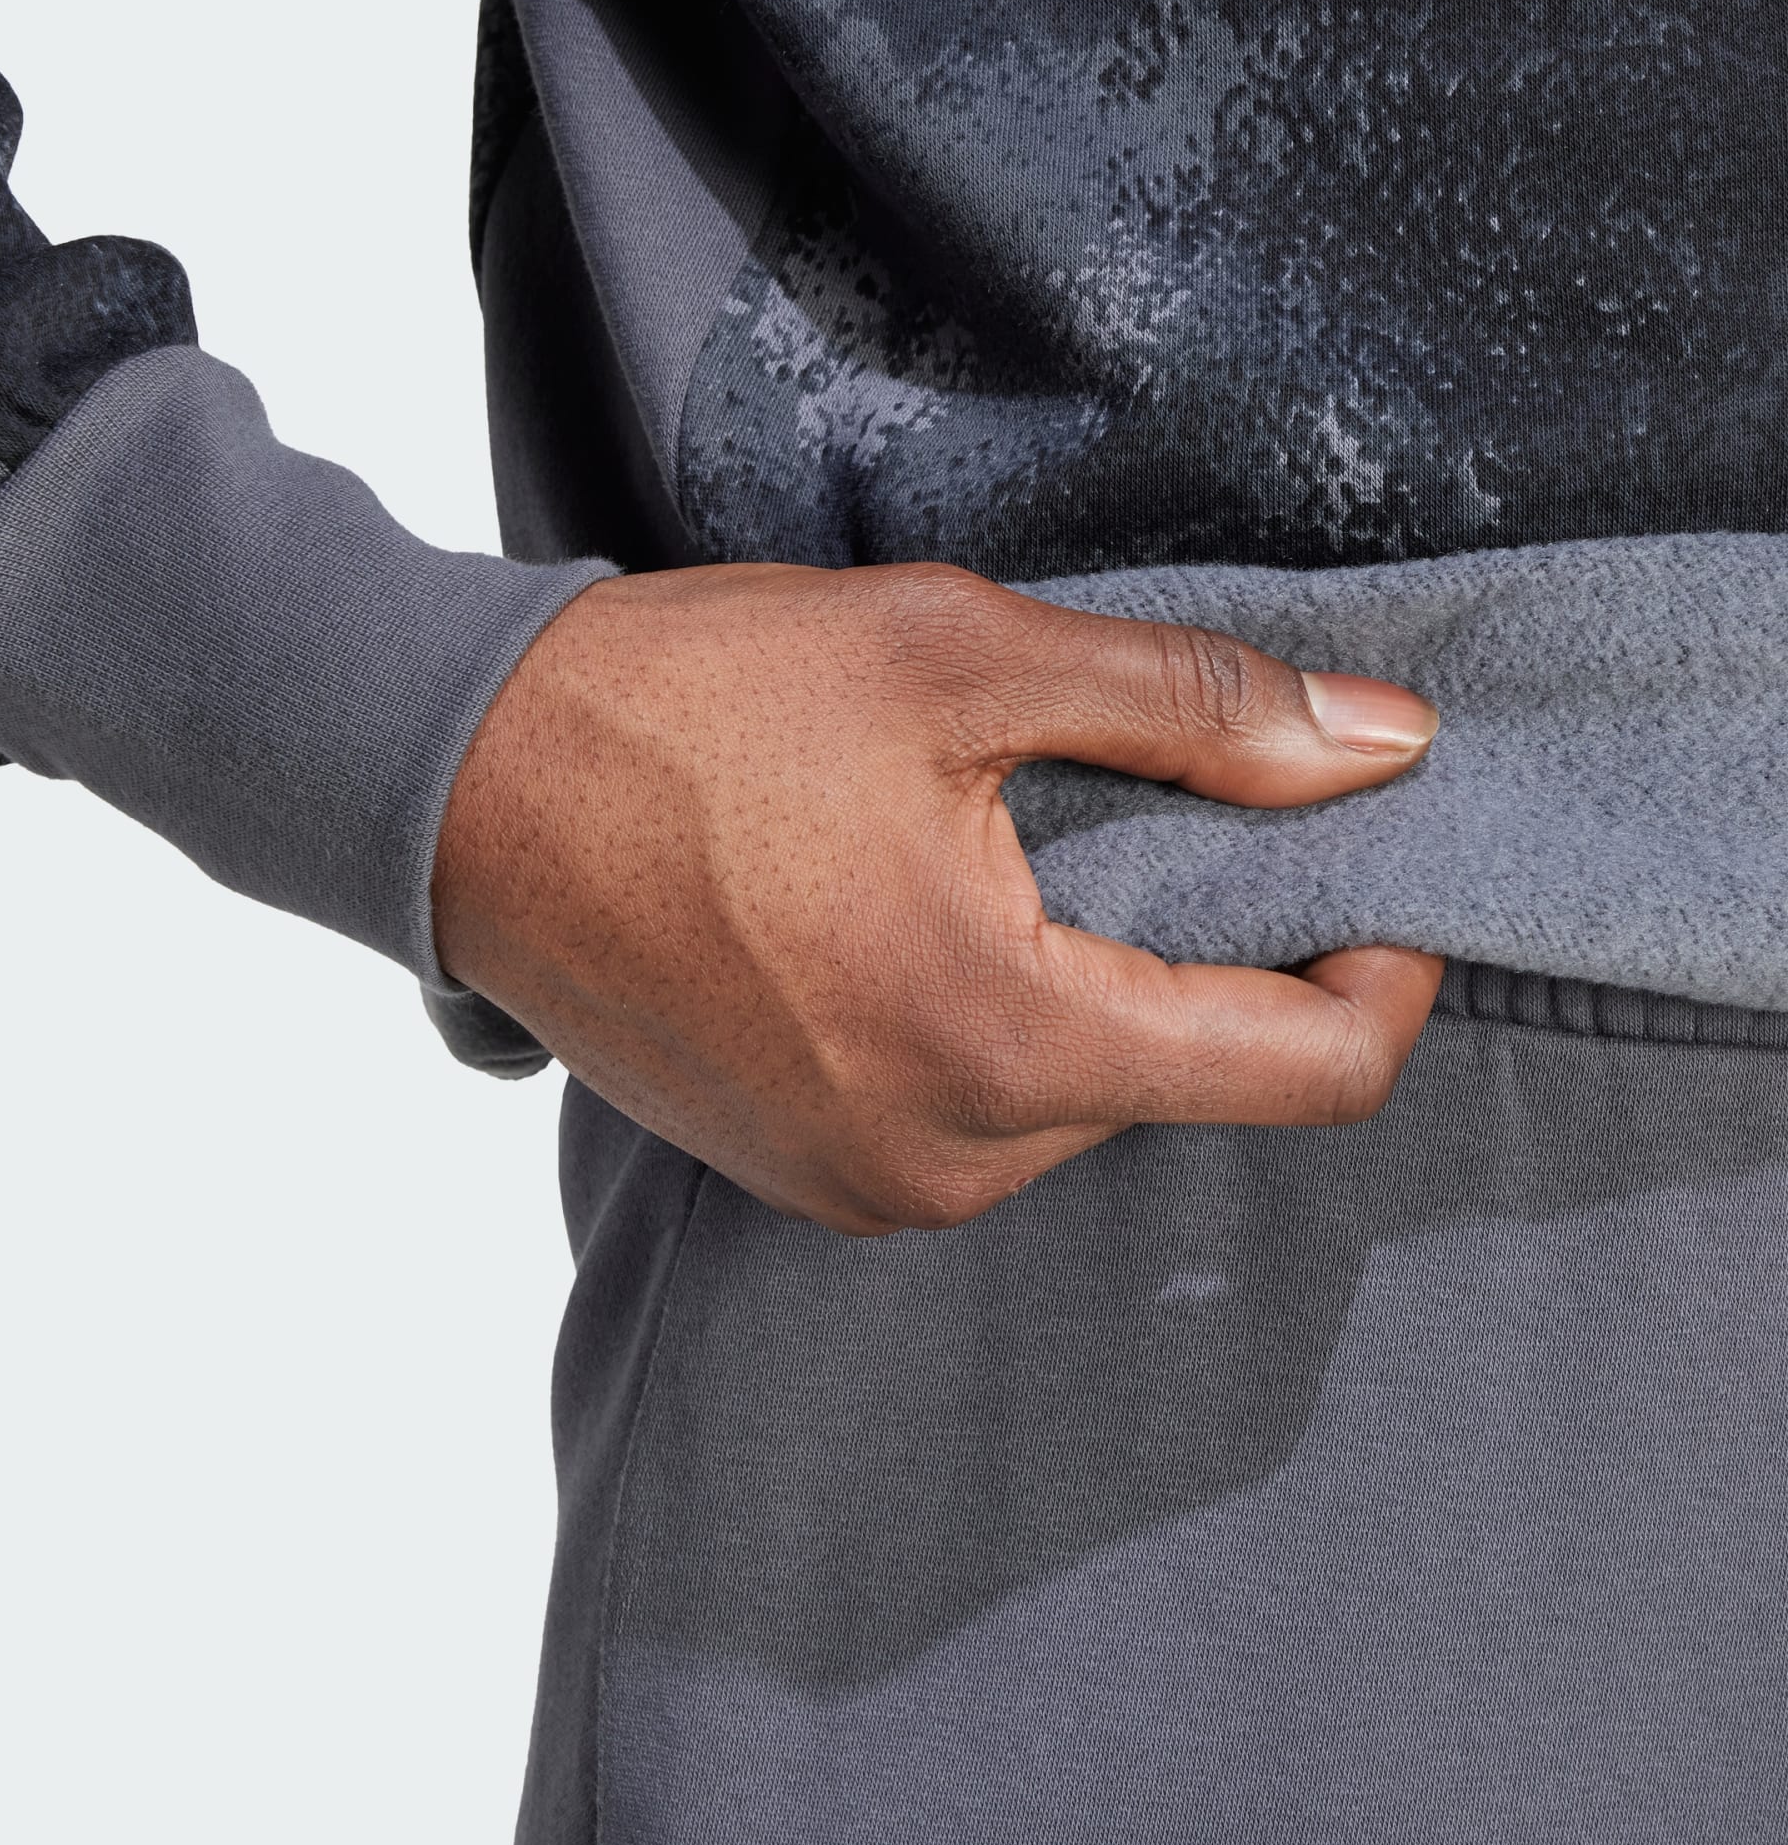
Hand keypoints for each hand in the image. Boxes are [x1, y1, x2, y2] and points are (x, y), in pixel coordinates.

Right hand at [433, 562, 1443, 1235]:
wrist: (463, 786)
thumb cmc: (691, 708)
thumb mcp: (961, 658)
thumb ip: (1196, 713)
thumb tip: (1380, 746)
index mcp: (1003, 1047)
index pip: (1303, 1073)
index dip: (1381, 974)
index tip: (1375, 876)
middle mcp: (943, 1163)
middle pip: (1185, 1079)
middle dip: (1206, 954)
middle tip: (1137, 811)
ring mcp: (863, 1187)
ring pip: (1077, 1100)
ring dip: (1087, 984)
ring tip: (997, 854)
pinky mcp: (804, 1175)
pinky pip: (974, 1120)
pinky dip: (996, 1025)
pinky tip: (921, 914)